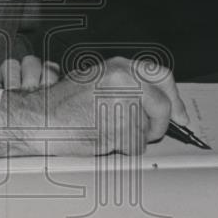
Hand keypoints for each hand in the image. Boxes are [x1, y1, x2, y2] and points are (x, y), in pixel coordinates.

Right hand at [0, 56, 189, 157]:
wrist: (36, 120)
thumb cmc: (60, 107)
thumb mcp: (96, 83)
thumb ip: (126, 87)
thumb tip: (154, 103)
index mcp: (118, 66)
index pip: (162, 77)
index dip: (175, 98)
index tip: (180, 115)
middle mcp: (123, 79)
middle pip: (163, 106)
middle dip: (158, 125)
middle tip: (146, 133)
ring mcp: (122, 101)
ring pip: (147, 130)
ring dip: (132, 139)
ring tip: (106, 132)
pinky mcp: (118, 125)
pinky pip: (135, 146)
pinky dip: (122, 150)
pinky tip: (102, 140)